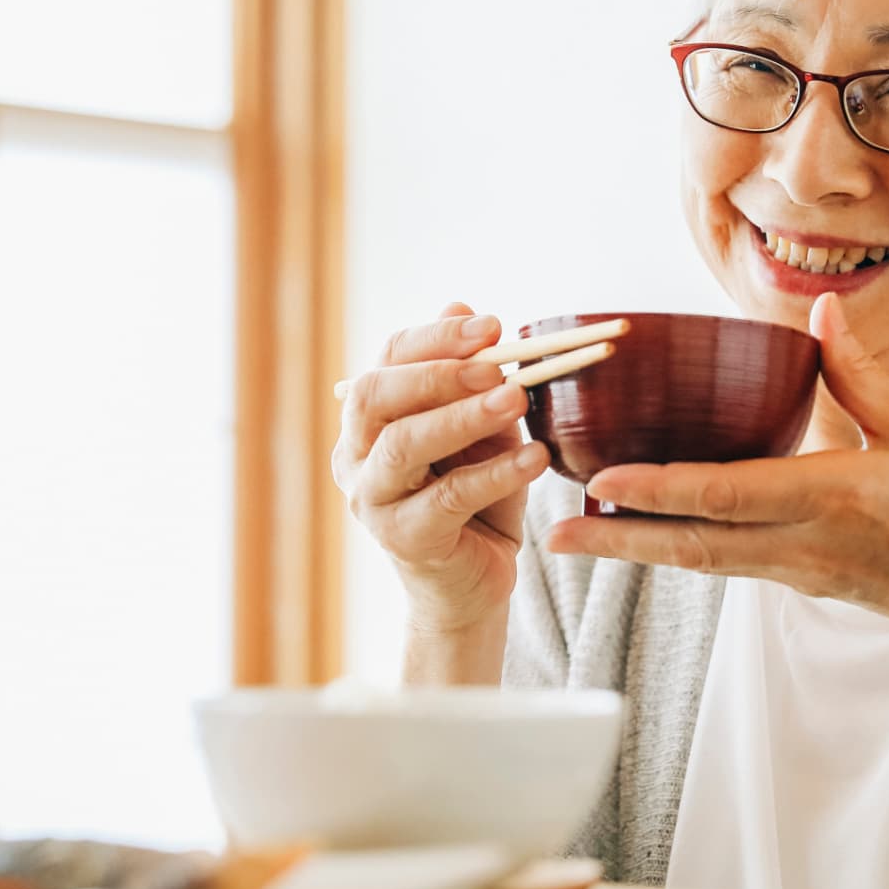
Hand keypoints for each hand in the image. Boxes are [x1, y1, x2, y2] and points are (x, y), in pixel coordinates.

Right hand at [331, 302, 549, 634]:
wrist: (473, 584)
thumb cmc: (476, 498)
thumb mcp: (480, 428)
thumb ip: (471, 377)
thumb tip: (461, 304)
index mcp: (368, 419)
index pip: (387, 360)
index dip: (436, 337)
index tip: (493, 325)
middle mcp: (354, 456)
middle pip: (376, 396)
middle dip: (438, 371)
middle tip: (498, 362)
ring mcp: (371, 500)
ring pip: (404, 445)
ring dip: (463, 416)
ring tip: (517, 399)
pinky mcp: (403, 539)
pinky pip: (447, 498)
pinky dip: (495, 473)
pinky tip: (534, 457)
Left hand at [542, 293, 888, 645]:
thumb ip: (859, 374)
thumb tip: (819, 310)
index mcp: (832, 500)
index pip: (729, 497)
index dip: (661, 492)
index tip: (604, 483)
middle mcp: (802, 545)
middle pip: (692, 546)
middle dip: (618, 542)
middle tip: (552, 535)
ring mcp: (796, 573)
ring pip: (701, 562)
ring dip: (636, 550)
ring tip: (575, 535)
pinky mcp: (798, 583)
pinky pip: (725, 564)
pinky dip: (678, 548)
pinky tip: (642, 533)